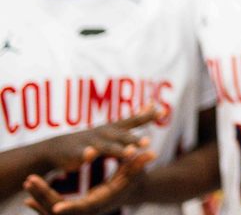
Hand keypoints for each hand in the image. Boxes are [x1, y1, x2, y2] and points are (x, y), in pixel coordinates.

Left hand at [23, 150, 154, 214]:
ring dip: (40, 199)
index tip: (56, 209)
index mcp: (103, 202)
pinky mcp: (76, 208)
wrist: (134, 190)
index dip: (71, 208)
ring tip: (28, 184)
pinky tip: (27, 200)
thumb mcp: (136, 171)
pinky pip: (54, 209)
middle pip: (64, 210)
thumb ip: (140, 163)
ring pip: (55, 211)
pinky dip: (41, 205)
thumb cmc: (135, 179)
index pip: (84, 208)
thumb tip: (151, 154)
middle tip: (29, 186)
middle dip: (45, 196)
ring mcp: (82, 211)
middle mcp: (91, 209)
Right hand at [38, 108, 157, 172]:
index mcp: (114, 128)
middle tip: (147, 142)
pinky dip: (86, 154)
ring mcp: (90, 142)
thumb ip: (134, 119)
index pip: (134, 120)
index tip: (162, 111)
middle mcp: (104, 133)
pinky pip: (81, 154)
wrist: (58, 147)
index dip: (147, 116)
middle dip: (134, 139)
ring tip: (130, 152)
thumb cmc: (92, 137)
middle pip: (122, 136)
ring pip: (106, 147)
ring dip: (118, 149)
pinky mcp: (76, 153)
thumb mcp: (114, 127)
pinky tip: (89, 155)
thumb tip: (153, 104)